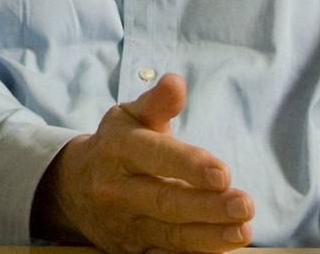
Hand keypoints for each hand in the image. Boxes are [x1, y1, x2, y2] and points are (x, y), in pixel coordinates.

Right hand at [32, 73, 253, 253]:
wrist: (74, 186)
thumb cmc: (116, 144)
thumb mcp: (129, 117)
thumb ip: (157, 103)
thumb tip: (176, 82)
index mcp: (117, 148)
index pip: (153, 156)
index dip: (188, 165)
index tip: (222, 173)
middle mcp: (116, 189)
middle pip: (164, 201)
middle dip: (207, 207)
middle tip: (245, 204)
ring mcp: (124, 224)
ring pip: (169, 235)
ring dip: (210, 236)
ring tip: (243, 230)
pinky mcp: (132, 250)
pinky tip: (222, 247)